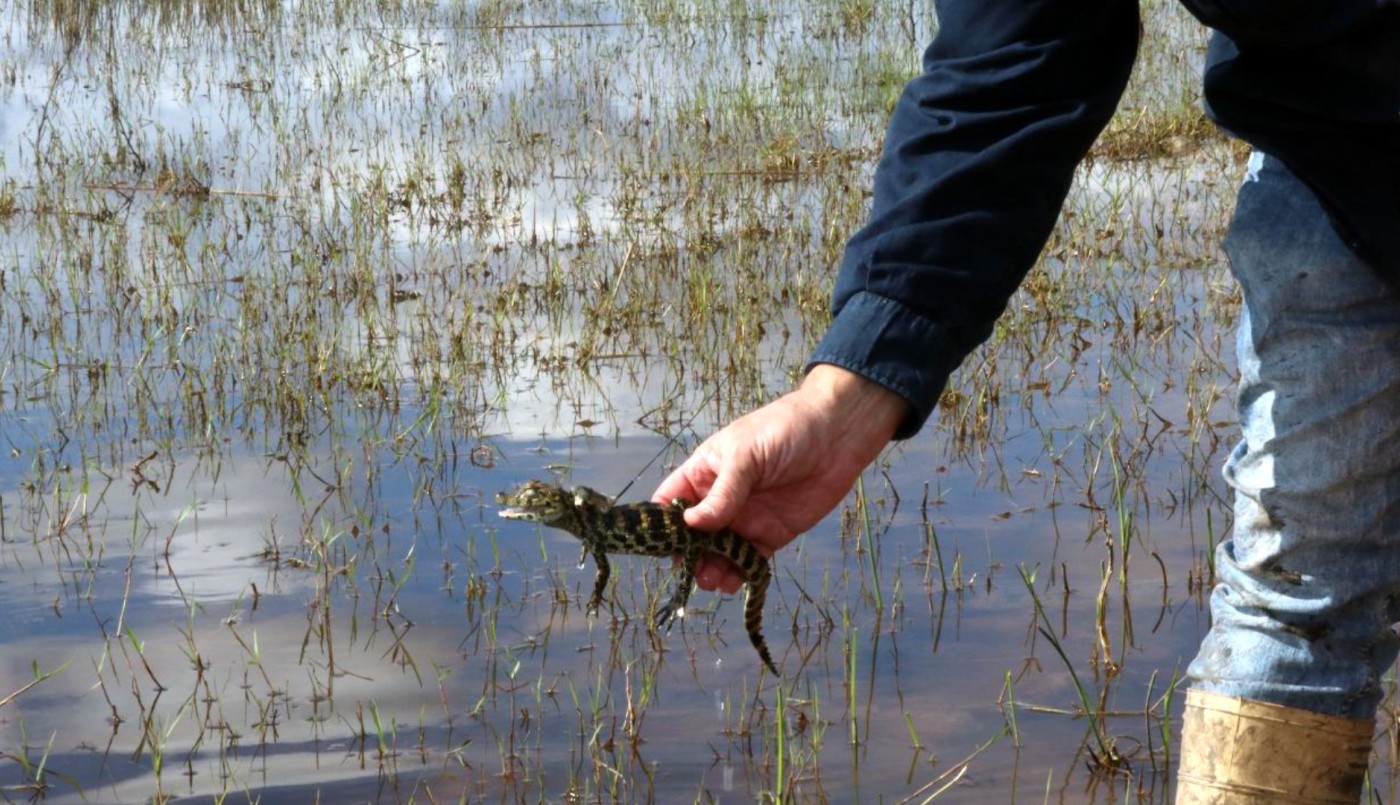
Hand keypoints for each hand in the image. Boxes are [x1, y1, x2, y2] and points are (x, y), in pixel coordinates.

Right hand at [654, 365, 908, 592]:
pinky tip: (734, 582)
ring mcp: (746, 518)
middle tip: (691, 569)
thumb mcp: (746, 456)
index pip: (672, 500)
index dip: (663, 522)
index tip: (660, 544)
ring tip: (712, 580)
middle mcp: (721, 499)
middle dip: (688, 554)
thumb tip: (691, 524)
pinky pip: (749, 560)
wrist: (837, 435)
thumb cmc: (785, 430)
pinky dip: (740, 574)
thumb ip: (722, 493)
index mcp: (705, 473)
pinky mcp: (772, 534)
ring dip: (712, 568)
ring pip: (719, 552)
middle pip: (693, 534)